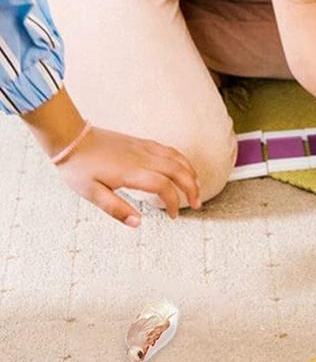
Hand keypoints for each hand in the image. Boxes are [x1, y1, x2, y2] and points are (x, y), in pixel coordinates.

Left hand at [55, 127, 201, 225]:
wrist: (71, 138)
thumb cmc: (79, 168)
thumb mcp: (91, 194)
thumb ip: (116, 209)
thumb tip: (138, 223)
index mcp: (132, 172)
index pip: (164, 187)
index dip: (174, 202)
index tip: (173, 216)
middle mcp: (143, 158)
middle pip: (179, 171)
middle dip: (192, 188)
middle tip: (197, 204)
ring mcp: (144, 148)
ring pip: (178, 158)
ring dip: (191, 173)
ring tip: (197, 187)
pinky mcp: (142, 142)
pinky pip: (169, 150)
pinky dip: (182, 160)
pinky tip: (183, 168)